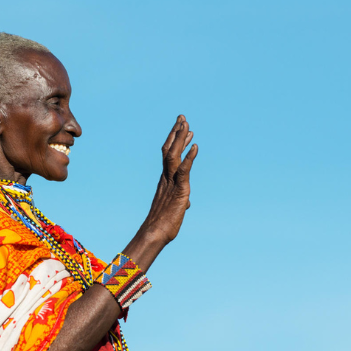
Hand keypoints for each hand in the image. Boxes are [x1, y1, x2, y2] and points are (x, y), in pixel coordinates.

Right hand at [140, 114, 197, 244]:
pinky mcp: (179, 190)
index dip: (175, 141)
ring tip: (186, 124)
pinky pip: (184, 170)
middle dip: (177, 133)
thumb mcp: (175, 209)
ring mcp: (171, 183)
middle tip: (182, 117)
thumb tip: (187, 203)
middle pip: (169, 150)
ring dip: (180, 139)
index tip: (182, 129)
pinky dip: (189, 157)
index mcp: (164, 180)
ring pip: (174, 155)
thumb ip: (180, 202)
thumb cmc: (163, 225)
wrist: (155, 233)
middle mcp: (166, 178)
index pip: (168, 155)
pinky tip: (195, 146)